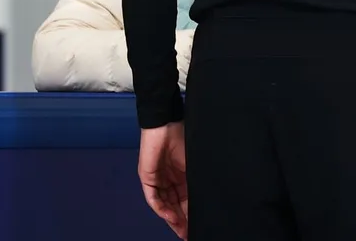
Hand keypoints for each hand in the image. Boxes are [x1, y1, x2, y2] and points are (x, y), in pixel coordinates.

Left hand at [139, 122, 188, 238]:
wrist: (166, 124)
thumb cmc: (184, 138)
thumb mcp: (194, 164)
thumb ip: (196, 182)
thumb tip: (208, 197)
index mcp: (182, 177)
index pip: (186, 201)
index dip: (191, 214)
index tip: (197, 226)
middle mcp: (169, 181)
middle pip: (174, 206)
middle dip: (181, 221)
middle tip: (188, 234)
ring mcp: (158, 180)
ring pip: (164, 205)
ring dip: (172, 219)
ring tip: (181, 230)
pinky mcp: (147, 179)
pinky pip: (154, 199)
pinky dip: (162, 209)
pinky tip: (170, 216)